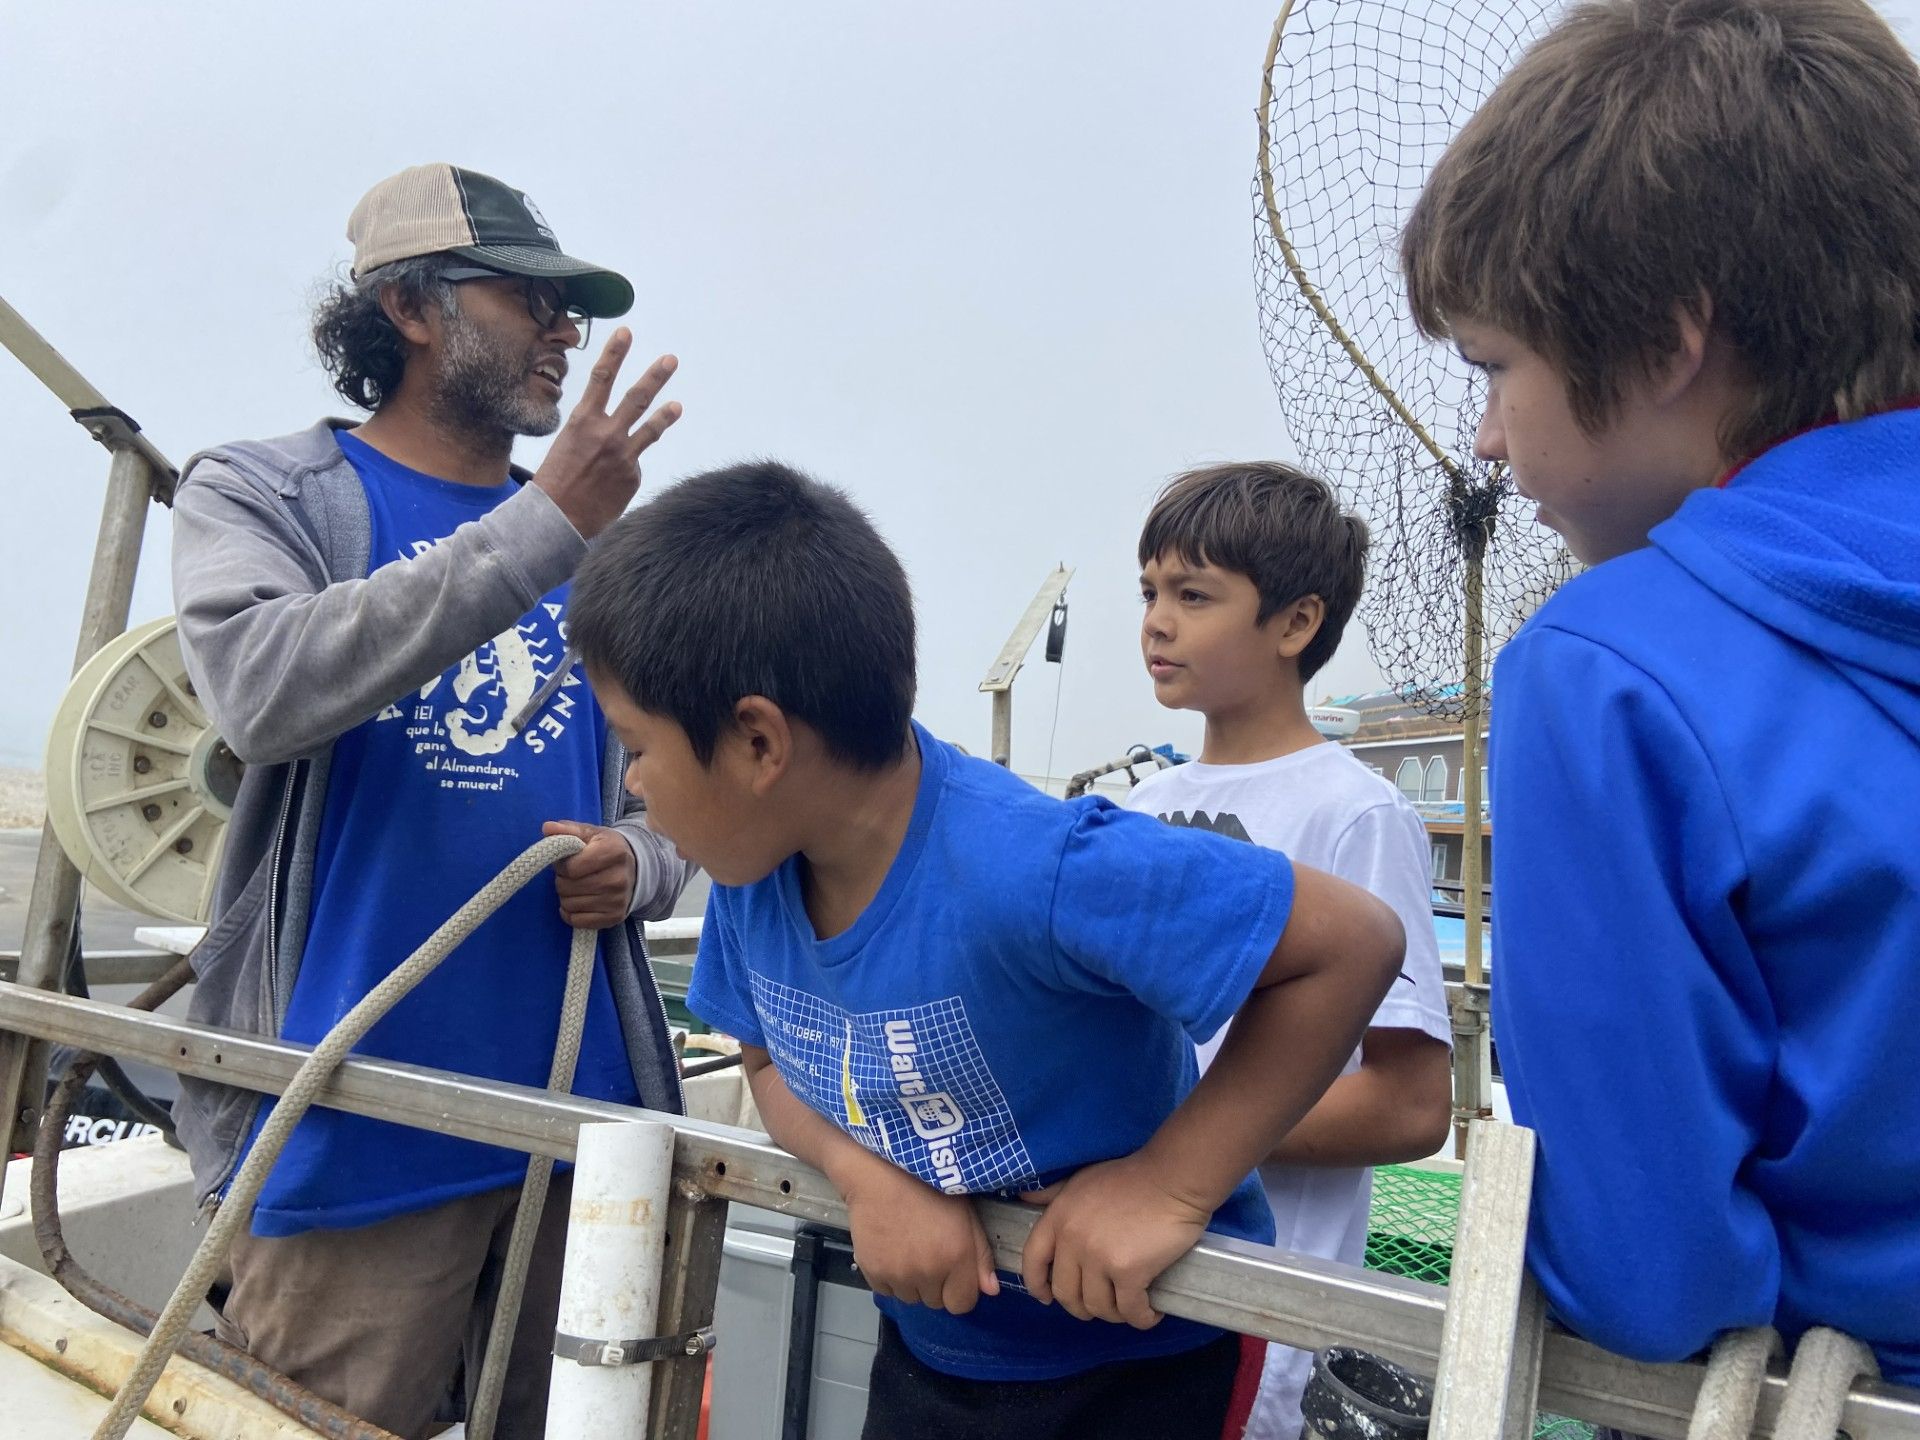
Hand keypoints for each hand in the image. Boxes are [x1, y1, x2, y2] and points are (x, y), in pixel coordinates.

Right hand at [531, 330, 680, 539]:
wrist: (556, 518)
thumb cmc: (556, 481)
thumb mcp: (567, 444)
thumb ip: (592, 432)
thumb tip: (617, 435)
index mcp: (582, 420)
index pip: (601, 377)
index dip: (616, 352)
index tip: (626, 332)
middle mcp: (606, 433)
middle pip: (637, 397)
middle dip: (656, 376)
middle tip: (671, 359)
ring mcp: (623, 455)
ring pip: (650, 429)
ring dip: (666, 414)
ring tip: (677, 405)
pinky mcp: (633, 477)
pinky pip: (634, 467)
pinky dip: (625, 472)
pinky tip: (609, 485)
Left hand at [543, 820, 636, 929]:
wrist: (635, 868)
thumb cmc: (606, 848)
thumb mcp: (589, 834)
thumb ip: (567, 830)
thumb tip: (547, 828)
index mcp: (613, 852)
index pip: (571, 868)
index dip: (561, 866)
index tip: (566, 862)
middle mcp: (618, 878)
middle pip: (568, 888)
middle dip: (562, 881)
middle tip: (571, 876)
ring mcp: (618, 900)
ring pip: (570, 905)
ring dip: (566, 897)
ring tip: (575, 887)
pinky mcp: (615, 917)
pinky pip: (577, 921)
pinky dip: (570, 913)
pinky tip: (577, 902)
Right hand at [837, 1156, 999, 1314]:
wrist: (881, 1171)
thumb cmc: (928, 1185)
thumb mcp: (965, 1212)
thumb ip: (981, 1254)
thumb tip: (991, 1290)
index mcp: (956, 1256)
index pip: (962, 1305)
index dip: (959, 1290)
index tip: (952, 1272)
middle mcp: (928, 1271)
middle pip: (936, 1302)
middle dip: (935, 1285)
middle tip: (927, 1252)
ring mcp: (898, 1274)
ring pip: (910, 1297)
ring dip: (912, 1282)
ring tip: (908, 1249)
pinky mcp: (873, 1272)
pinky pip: (885, 1290)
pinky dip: (889, 1277)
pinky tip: (890, 1250)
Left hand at [1019, 1154, 1212, 1328]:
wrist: (1173, 1177)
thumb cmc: (1132, 1177)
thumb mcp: (1082, 1179)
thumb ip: (1052, 1193)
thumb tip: (1024, 1196)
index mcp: (1059, 1217)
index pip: (1032, 1261)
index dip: (1037, 1285)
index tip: (1047, 1298)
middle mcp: (1073, 1240)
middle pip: (1066, 1294)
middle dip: (1083, 1307)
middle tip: (1104, 1304)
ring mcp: (1099, 1257)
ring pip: (1098, 1308)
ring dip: (1115, 1314)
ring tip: (1130, 1306)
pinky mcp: (1129, 1272)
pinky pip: (1130, 1311)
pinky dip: (1142, 1318)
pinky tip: (1152, 1312)